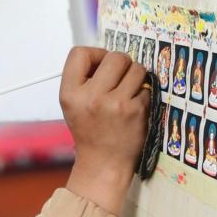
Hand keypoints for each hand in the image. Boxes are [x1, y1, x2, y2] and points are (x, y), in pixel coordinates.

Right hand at [59, 47, 149, 214]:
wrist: (103, 163)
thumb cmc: (89, 131)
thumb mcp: (72, 103)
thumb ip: (83, 78)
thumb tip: (105, 55)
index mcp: (70, 93)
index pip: (80, 53)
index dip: (95, 54)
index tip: (100, 64)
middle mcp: (91, 97)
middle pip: (114, 56)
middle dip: (120, 63)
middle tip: (119, 76)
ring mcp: (115, 104)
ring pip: (136, 68)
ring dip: (135, 75)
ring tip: (128, 90)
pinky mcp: (136, 111)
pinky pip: (146, 86)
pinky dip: (143, 92)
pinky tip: (134, 105)